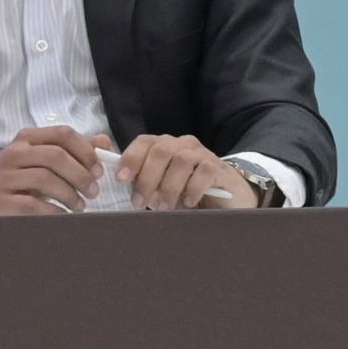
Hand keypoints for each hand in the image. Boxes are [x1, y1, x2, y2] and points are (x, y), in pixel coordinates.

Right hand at [0, 125, 114, 214]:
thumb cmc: (24, 176)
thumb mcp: (46, 159)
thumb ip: (76, 150)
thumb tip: (104, 141)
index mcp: (28, 138)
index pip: (63, 134)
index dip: (86, 151)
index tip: (99, 170)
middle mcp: (14, 153)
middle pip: (56, 156)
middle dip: (81, 175)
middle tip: (93, 191)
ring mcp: (5, 176)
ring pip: (45, 179)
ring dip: (70, 194)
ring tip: (80, 205)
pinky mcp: (1, 199)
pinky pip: (33, 203)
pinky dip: (54, 210)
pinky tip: (63, 214)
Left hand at [116, 133, 257, 208]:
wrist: (227, 200)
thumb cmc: (187, 193)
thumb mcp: (160, 187)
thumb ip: (142, 181)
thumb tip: (122, 183)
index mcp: (165, 146)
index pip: (144, 142)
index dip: (131, 158)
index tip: (121, 179)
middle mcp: (183, 145)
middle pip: (160, 151)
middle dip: (147, 178)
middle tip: (141, 202)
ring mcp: (203, 154)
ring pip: (181, 161)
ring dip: (168, 187)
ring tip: (165, 206)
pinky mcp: (219, 168)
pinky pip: (203, 172)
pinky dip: (192, 189)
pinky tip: (188, 202)